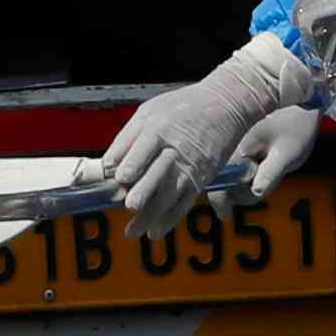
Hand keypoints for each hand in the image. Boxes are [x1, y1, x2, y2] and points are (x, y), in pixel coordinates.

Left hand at [100, 38, 312, 237]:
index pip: (145, 148)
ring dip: (154, 214)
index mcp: (160, 127)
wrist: (227, 103)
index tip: (119, 179)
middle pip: (160, 172)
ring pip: (172, 193)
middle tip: (131, 206)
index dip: (132, 165)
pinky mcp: (203, 176)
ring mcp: (192, 164)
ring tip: (135, 231)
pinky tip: (156, 231)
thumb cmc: (183, 106)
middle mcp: (177, 147)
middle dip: (145, 190)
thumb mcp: (150, 110)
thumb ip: (128, 137)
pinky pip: (186, 201)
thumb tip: (108, 164)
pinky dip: (171, 218)